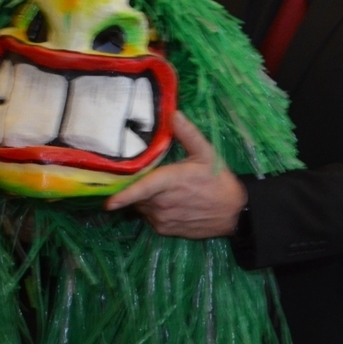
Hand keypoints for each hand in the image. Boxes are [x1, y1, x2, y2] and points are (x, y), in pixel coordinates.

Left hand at [105, 111, 246, 237]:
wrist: (233, 212)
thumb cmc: (218, 180)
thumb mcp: (207, 153)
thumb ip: (188, 134)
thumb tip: (174, 113)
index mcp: (171, 182)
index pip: (144, 189)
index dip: (125, 195)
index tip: (109, 202)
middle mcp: (163, 203)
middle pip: (137, 195)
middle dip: (138, 185)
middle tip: (148, 174)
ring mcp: (163, 219)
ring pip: (141, 206)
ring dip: (145, 198)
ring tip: (162, 189)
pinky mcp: (164, 230)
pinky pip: (148, 218)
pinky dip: (152, 210)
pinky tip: (168, 203)